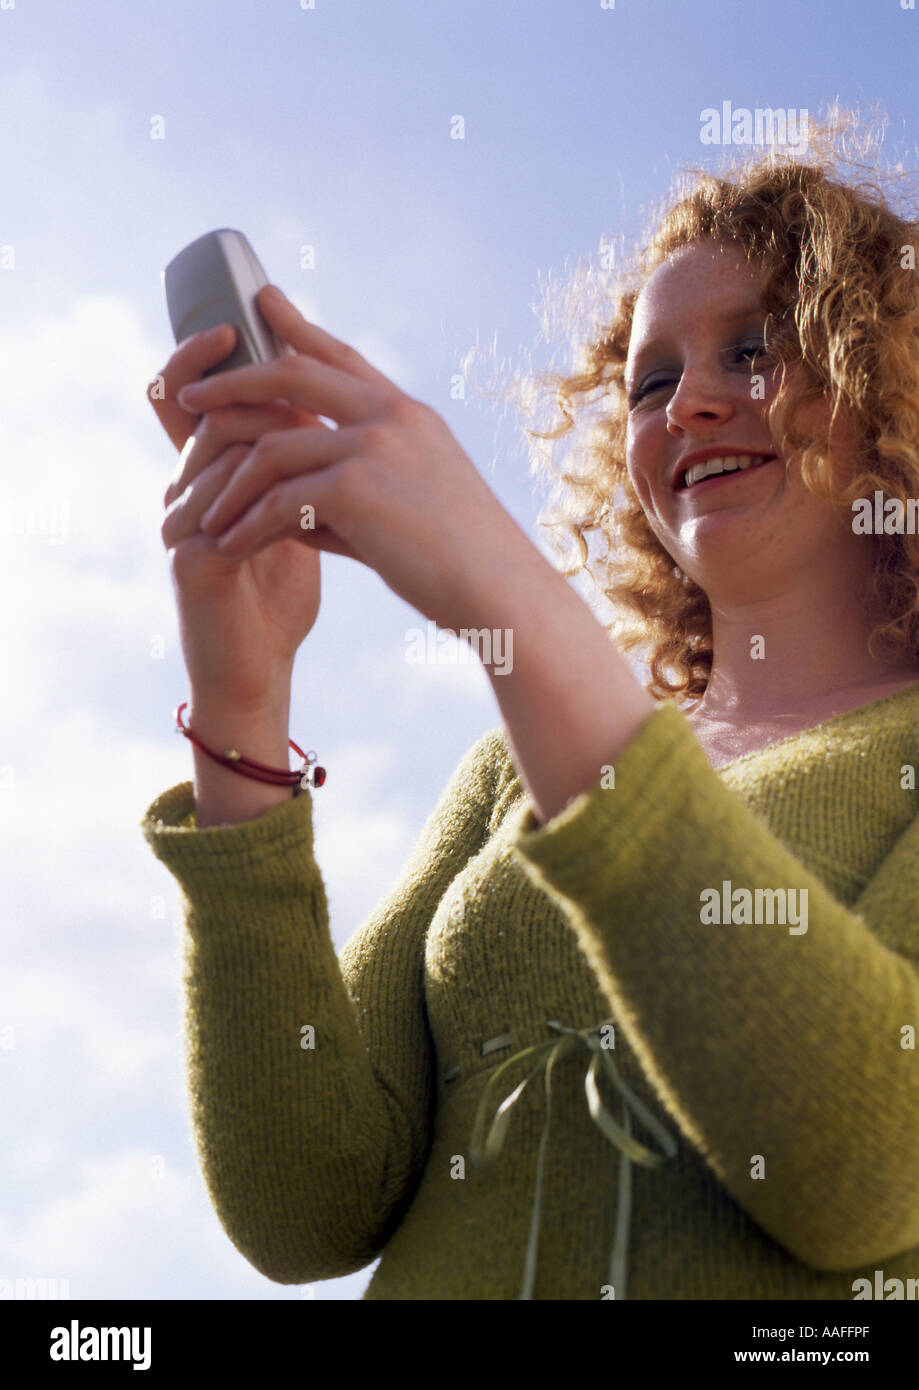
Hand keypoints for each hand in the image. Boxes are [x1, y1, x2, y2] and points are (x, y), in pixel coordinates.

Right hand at [150, 321, 327, 704]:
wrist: (261, 663)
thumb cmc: (280, 590)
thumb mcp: (301, 513)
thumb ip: (306, 461)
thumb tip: (344, 393)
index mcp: (211, 472)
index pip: (201, 393)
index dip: (215, 347)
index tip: (259, 304)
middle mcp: (186, 488)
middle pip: (202, 410)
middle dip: (242, 378)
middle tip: (278, 353)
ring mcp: (182, 523)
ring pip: (211, 455)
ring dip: (262, 435)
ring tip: (306, 419)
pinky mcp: (191, 563)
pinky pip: (217, 513)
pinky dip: (262, 497)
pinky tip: (298, 485)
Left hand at [172, 285, 533, 632]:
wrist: (498, 591)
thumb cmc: (462, 560)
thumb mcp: (414, 504)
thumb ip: (354, 488)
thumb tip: (290, 501)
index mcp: (408, 415)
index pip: (342, 355)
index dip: (298, 326)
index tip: (263, 300)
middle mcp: (391, 417)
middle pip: (292, 374)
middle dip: (233, 383)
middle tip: (189, 397)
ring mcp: (374, 446)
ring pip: (274, 445)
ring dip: (230, 482)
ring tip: (201, 510)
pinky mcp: (356, 488)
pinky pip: (279, 499)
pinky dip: (248, 524)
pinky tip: (227, 545)